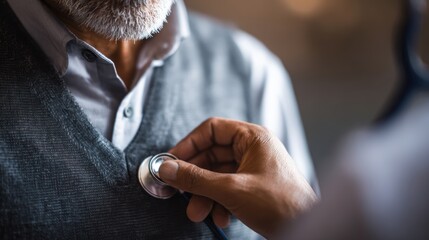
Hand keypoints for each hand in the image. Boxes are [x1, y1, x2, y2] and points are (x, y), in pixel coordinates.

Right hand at [159, 118, 317, 237]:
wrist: (306, 228)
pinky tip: (219, 218)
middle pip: (211, 155)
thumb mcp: (231, 189)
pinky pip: (226, 189)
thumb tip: (167, 169)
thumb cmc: (280, 203)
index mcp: (252, 137)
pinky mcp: (252, 187)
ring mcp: (252, 168)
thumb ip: (196, 178)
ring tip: (197, 213)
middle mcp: (252, 149)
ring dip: (204, 195)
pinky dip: (218, 203)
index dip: (189, 144)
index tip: (171, 162)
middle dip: (195, 178)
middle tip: (178, 192)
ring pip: (216, 175)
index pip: (211, 129)